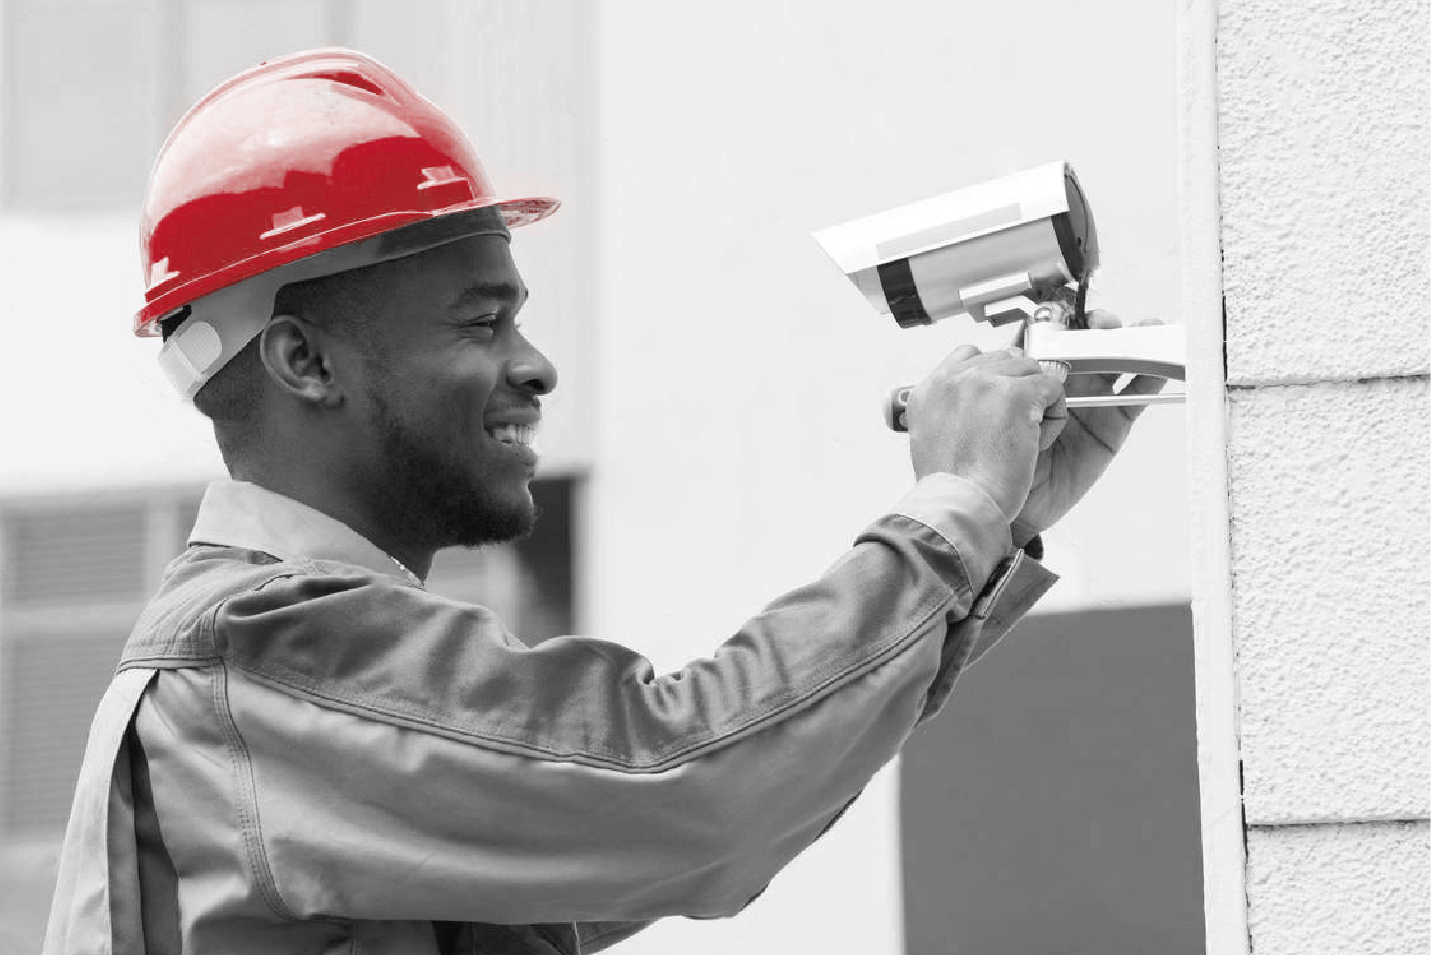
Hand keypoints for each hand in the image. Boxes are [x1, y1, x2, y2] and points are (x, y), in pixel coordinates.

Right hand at [905, 343, 1065, 521]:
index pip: (970, 354)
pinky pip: (1053, 387)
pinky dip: (1054, 416)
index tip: (997, 406)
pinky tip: (1035, 441)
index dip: (993, 378)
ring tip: (1019, 440)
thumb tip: (979, 398)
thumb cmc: (952, 488)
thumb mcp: (934, 439)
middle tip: (1009, 431)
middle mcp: (953, 378)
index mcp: (930, 388)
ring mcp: (985, 382)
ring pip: (1032, 372)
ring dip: (1036, 403)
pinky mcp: (1016, 394)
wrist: (962, 507)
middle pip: (1007, 359)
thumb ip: (952, 409)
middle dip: (1018, 389)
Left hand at [1011, 310, 1167, 541]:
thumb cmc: (992, 459)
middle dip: (1096, 326)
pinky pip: (1135, 397)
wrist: (1005, 506)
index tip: (1062, 316)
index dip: (1059, 321)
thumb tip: (1018, 345)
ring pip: (1115, 363)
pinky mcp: (1112, 425)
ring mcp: (1089, 403)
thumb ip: (1011, 380)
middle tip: (1099, 324)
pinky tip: (1160, 362)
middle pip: (1087, 344)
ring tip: (1141, 330)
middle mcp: (1062, 384)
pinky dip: (1151, 377)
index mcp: (1029, 375)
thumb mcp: (994, 411)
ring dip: (1131, 342)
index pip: (1050, 337)